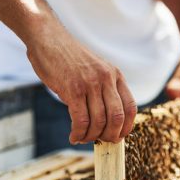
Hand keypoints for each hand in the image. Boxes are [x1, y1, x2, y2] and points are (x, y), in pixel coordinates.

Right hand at [27, 27, 136, 143]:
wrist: (48, 38)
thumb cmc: (68, 58)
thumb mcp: (95, 69)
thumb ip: (102, 90)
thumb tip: (104, 121)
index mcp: (115, 75)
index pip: (131, 107)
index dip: (127, 127)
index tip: (118, 136)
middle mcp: (106, 79)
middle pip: (117, 118)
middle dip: (111, 136)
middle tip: (102, 142)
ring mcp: (91, 83)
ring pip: (99, 121)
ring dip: (91, 136)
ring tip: (83, 138)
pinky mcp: (73, 89)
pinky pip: (81, 120)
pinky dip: (79, 133)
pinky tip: (74, 136)